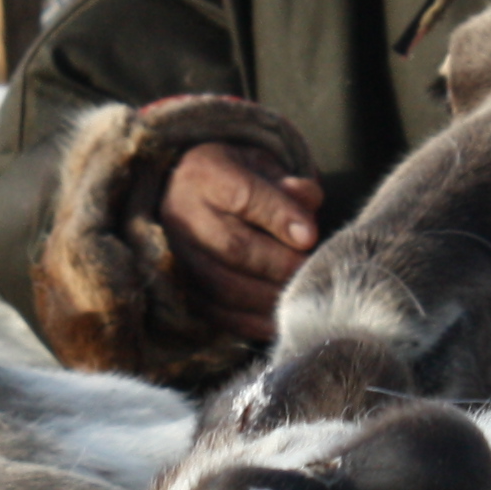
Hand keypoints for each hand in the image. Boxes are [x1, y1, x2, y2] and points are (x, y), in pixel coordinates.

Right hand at [162, 142, 323, 342]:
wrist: (191, 194)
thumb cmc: (241, 179)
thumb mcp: (265, 167)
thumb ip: (291, 187)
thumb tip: (306, 216)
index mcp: (206, 174)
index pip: (242, 196)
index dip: (279, 217)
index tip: (310, 235)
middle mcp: (182, 214)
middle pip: (234, 247)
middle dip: (280, 264)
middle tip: (312, 272)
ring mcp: (178, 255)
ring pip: (224, 286)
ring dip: (269, 296)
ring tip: (299, 296)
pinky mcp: (182, 287)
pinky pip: (216, 313)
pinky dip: (251, 322)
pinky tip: (278, 321)